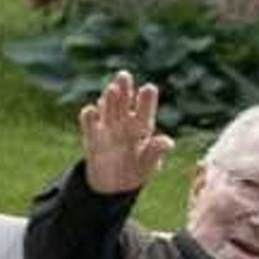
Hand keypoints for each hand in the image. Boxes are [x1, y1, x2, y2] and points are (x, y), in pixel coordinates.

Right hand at [78, 70, 173, 197]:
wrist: (112, 183)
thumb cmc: (135, 170)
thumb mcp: (147, 165)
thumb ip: (155, 152)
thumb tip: (169, 142)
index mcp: (141, 126)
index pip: (145, 110)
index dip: (146, 99)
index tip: (148, 88)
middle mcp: (124, 121)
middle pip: (124, 102)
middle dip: (124, 88)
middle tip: (124, 75)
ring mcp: (107, 126)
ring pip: (108, 107)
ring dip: (109, 99)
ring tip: (112, 89)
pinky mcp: (92, 135)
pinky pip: (89, 122)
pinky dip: (89, 116)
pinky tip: (91, 111)